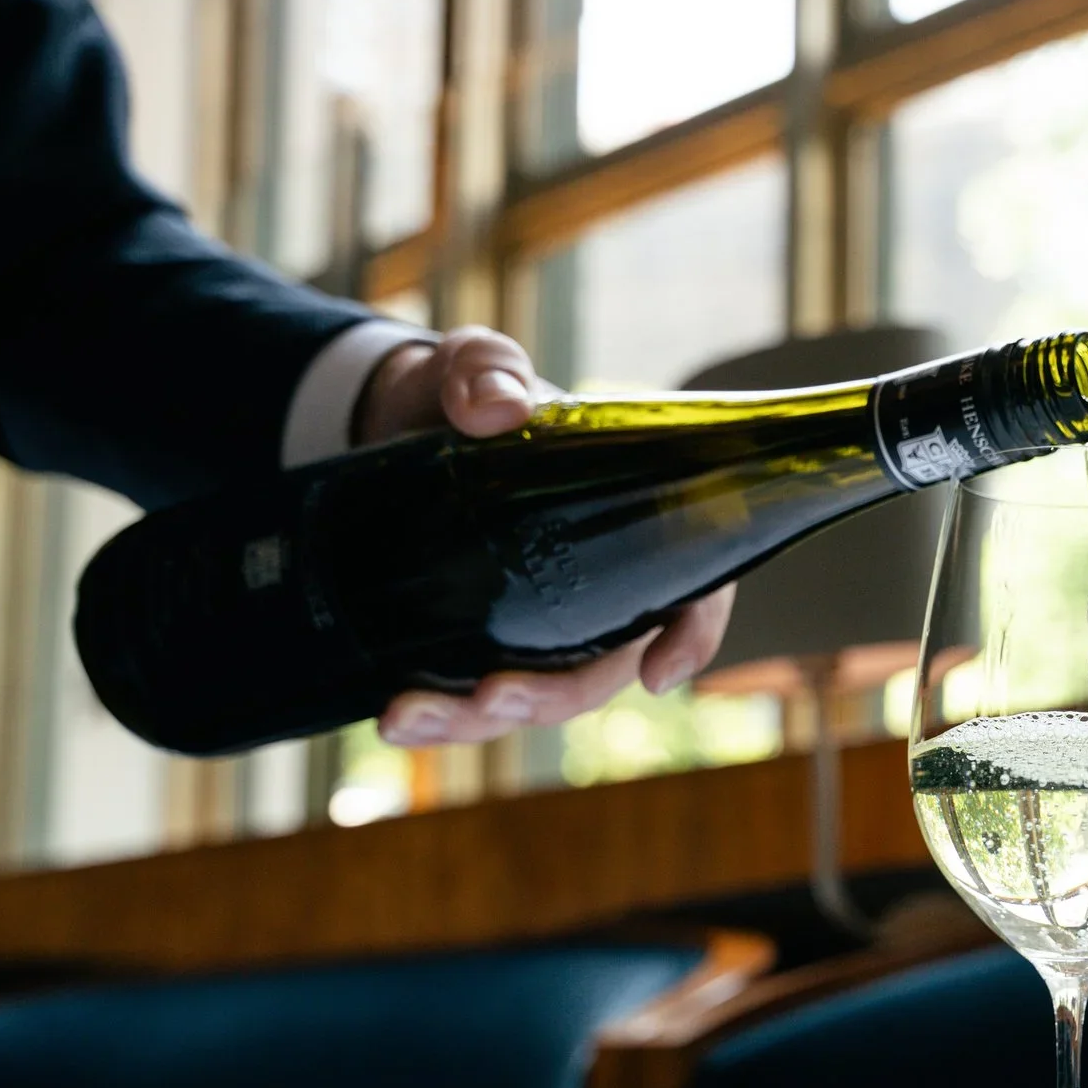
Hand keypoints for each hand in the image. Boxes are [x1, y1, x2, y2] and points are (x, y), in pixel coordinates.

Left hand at [357, 325, 737, 748]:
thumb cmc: (469, 391)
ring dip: (478, 722)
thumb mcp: (479, 364)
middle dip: (551, 697)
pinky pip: (475, 697)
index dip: (691, 637)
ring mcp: (539, 623)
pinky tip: (393, 719)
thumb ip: (487, 370)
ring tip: (406, 719)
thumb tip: (497, 409)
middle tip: (493, 697)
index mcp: (632, 522)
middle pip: (603, 669)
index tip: (657, 674)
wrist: (397, 419)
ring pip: (535, 696)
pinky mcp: (481, 641)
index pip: (694, 590)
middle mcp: (597, 588)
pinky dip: (441, 718)